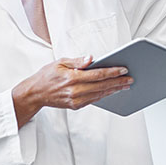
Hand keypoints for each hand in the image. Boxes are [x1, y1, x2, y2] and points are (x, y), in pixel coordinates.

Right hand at [11, 56, 132, 127]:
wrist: (35, 93)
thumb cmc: (47, 75)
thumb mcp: (60, 62)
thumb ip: (78, 61)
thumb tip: (92, 58)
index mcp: (72, 78)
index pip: (97, 74)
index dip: (112, 72)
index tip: (123, 69)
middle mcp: (75, 91)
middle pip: (102, 86)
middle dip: (118, 82)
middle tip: (130, 79)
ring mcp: (76, 100)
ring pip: (100, 94)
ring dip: (114, 90)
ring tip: (125, 85)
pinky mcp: (76, 106)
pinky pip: (94, 100)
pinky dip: (104, 95)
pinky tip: (112, 91)